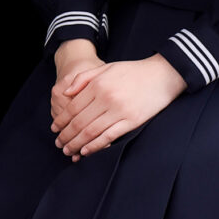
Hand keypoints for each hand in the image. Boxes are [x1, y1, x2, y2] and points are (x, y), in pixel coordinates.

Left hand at [51, 53, 185, 162]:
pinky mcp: (131, 121)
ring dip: (77, 143)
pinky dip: (95, 146)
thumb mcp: (106, 68)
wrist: (163, 74)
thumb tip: (66, 93)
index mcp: (98, 85)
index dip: (61, 119)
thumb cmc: (133, 71)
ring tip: (68, 150)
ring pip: (91, 132)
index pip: (73, 107)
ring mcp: (119, 111)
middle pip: (79, 122)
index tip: (54, 128)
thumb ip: (84, 78)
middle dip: (66, 135)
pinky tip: (86, 151)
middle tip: (58, 143)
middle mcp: (106, 98)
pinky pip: (108, 137)